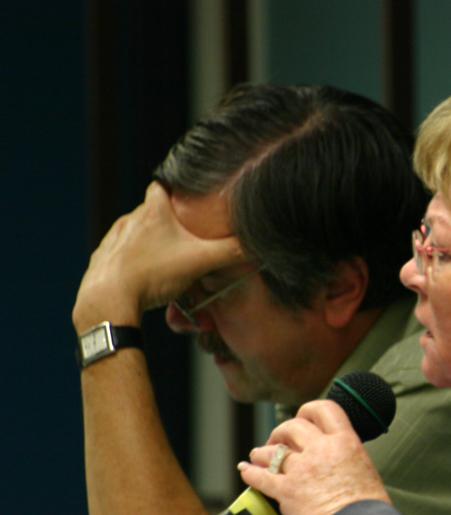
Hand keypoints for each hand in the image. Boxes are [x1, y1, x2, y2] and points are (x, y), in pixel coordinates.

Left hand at [73, 181, 243, 331]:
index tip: (188, 198)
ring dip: (150, 242)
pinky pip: (121, 254)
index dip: (175, 189)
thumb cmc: (153, 276)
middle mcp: (130, 221)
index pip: (161, 185)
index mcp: (153, 213)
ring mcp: (113, 240)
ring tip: (167, 259)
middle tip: (187, 236)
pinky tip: (145, 275)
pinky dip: (133, 260)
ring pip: (136, 233)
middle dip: (168, 221)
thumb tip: (258, 246)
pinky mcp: (102, 260)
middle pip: (152, 212)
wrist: (109, 301)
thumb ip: (230, 252)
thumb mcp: (200, 262)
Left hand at [240, 400, 391, 514]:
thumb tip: (344, 473)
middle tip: (279, 440)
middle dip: (282, 431)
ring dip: (263, 452)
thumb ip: (349, 464)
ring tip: (259, 455)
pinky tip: (246, 470)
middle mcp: (321, 450)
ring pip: (273, 451)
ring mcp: (301, 469)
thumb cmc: (370, 508)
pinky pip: (261, 477)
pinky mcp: (287, 490)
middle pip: (293, 427)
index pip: (325, 410)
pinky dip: (250, 473)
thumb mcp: (366, 472)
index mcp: (345, 442)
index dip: (309, 410)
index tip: (303, 417)